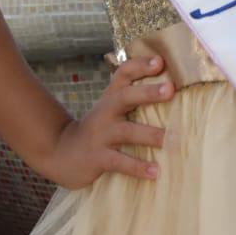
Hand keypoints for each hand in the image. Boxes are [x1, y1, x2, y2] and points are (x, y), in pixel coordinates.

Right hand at [41, 55, 172, 188]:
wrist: (61, 152)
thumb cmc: (98, 129)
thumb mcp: (110, 108)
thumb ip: (134, 98)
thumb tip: (174, 91)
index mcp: (111, 96)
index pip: (124, 73)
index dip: (141, 65)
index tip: (160, 61)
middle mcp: (106, 111)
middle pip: (126, 96)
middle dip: (148, 92)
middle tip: (170, 90)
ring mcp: (101, 134)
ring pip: (127, 131)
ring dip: (150, 135)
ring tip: (173, 141)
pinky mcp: (98, 157)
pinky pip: (120, 161)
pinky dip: (137, 167)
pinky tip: (155, 172)